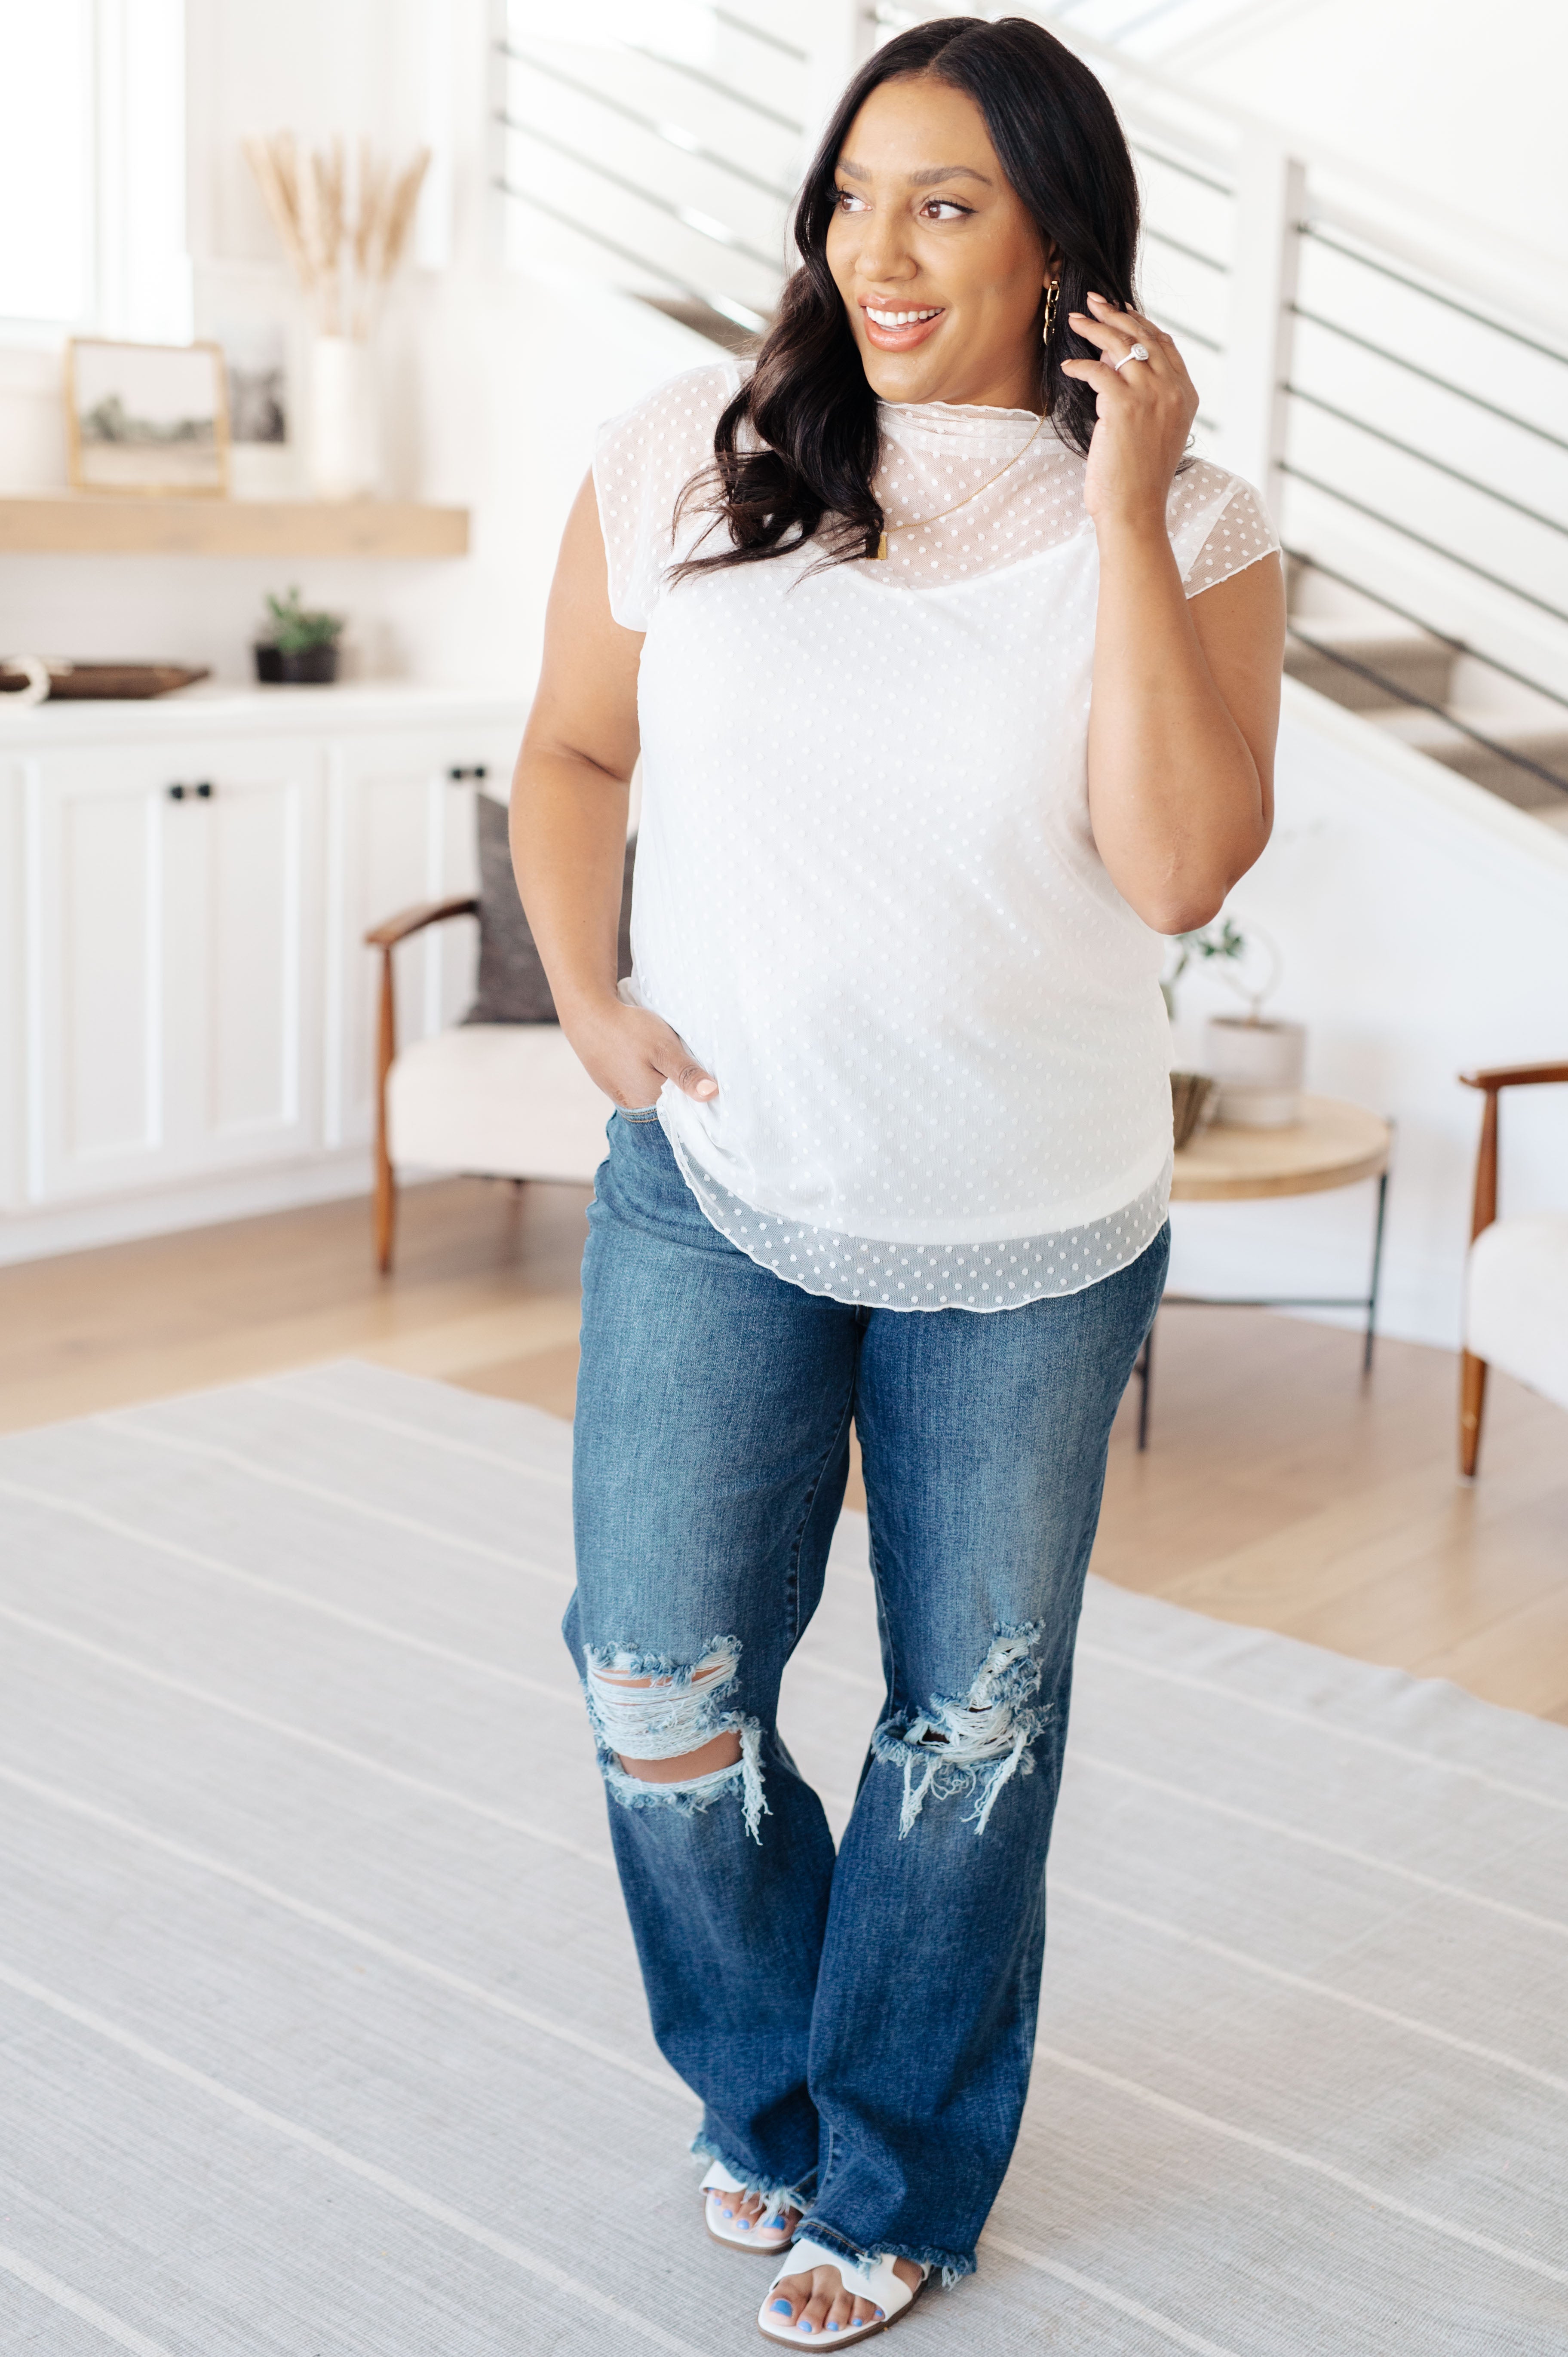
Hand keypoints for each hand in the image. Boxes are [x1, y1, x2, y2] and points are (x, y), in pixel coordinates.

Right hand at [563, 995, 716, 1107]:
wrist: (587, 1016)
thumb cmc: (627, 1030)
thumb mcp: (664, 1048)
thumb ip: (686, 1073)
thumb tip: (712, 1095)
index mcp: (651, 1102)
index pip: (686, 1114)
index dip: (702, 1101)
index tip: (716, 1088)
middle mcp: (636, 1107)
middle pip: (671, 1108)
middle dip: (686, 1096)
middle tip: (701, 1073)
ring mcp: (623, 1097)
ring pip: (657, 1098)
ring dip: (669, 1087)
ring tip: (679, 1069)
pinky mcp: (616, 1086)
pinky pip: (642, 1090)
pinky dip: (654, 1081)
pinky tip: (658, 1067)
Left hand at [1059, 292, 1198, 530]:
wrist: (1135, 509)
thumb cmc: (1139, 479)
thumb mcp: (1155, 432)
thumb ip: (1149, 398)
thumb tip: (1115, 366)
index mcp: (1186, 395)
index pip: (1164, 344)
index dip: (1141, 323)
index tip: (1121, 311)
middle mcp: (1173, 390)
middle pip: (1143, 336)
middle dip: (1116, 314)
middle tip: (1093, 302)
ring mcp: (1151, 395)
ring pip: (1121, 346)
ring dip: (1095, 328)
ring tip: (1076, 320)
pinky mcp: (1123, 406)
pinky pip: (1098, 371)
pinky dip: (1080, 366)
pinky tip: (1068, 367)